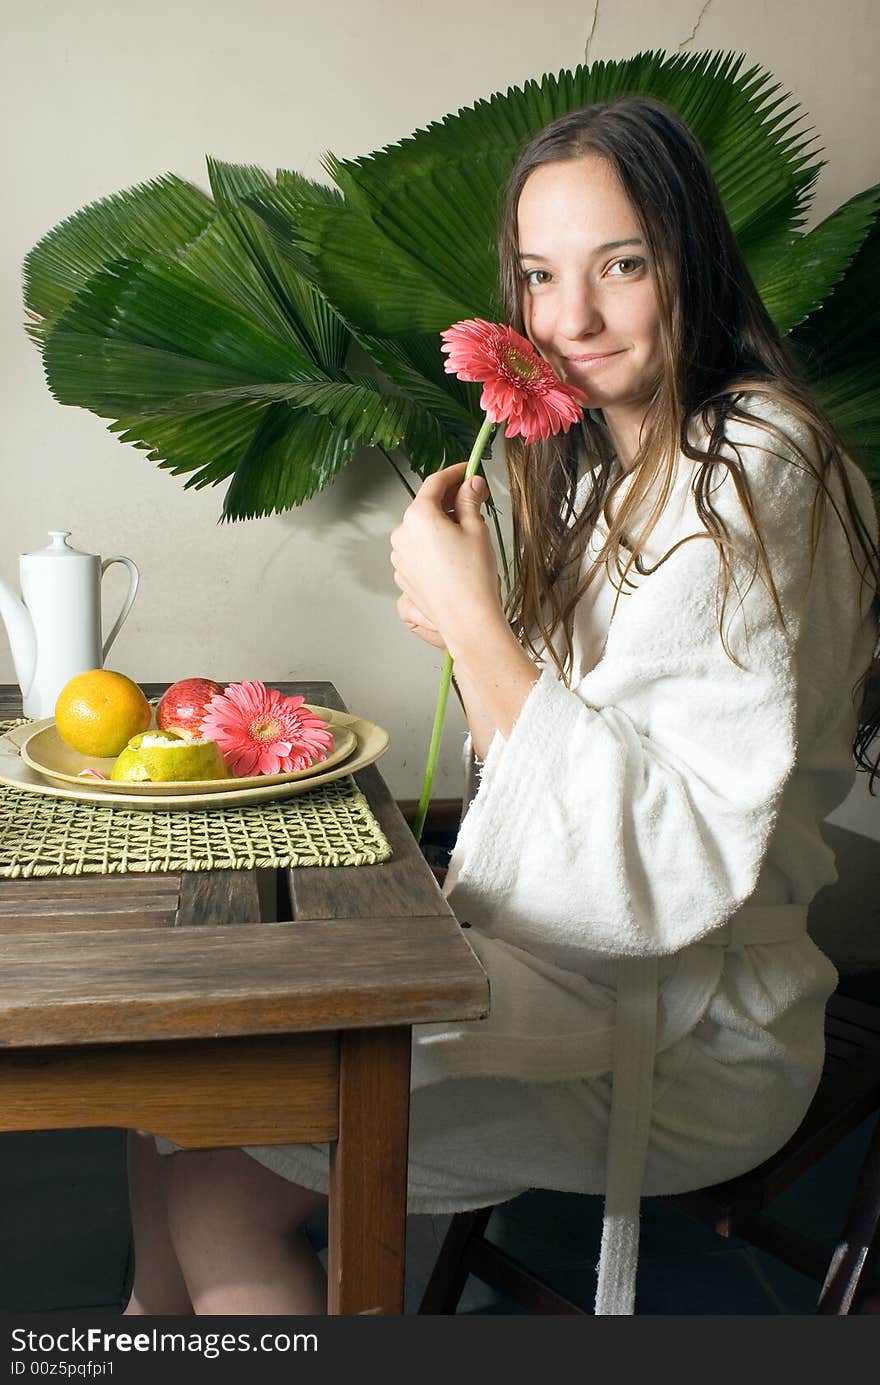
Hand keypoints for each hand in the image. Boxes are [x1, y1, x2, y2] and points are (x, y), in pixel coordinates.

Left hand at [390, 462, 503, 653]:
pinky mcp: (403, 574)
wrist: (467, 619)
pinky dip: (433, 547)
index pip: (435, 482)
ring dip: (440, 526)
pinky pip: (418, 551)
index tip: (468, 470)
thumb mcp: (476, 528)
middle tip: (475, 502)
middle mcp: (402, 534)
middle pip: (426, 506)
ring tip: (467, 537)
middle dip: (449, 502)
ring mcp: (399, 556)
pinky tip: (454, 558)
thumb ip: (470, 500)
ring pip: (421, 530)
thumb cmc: (473, 576)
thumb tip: (471, 484)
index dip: (455, 473)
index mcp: (418, 516)